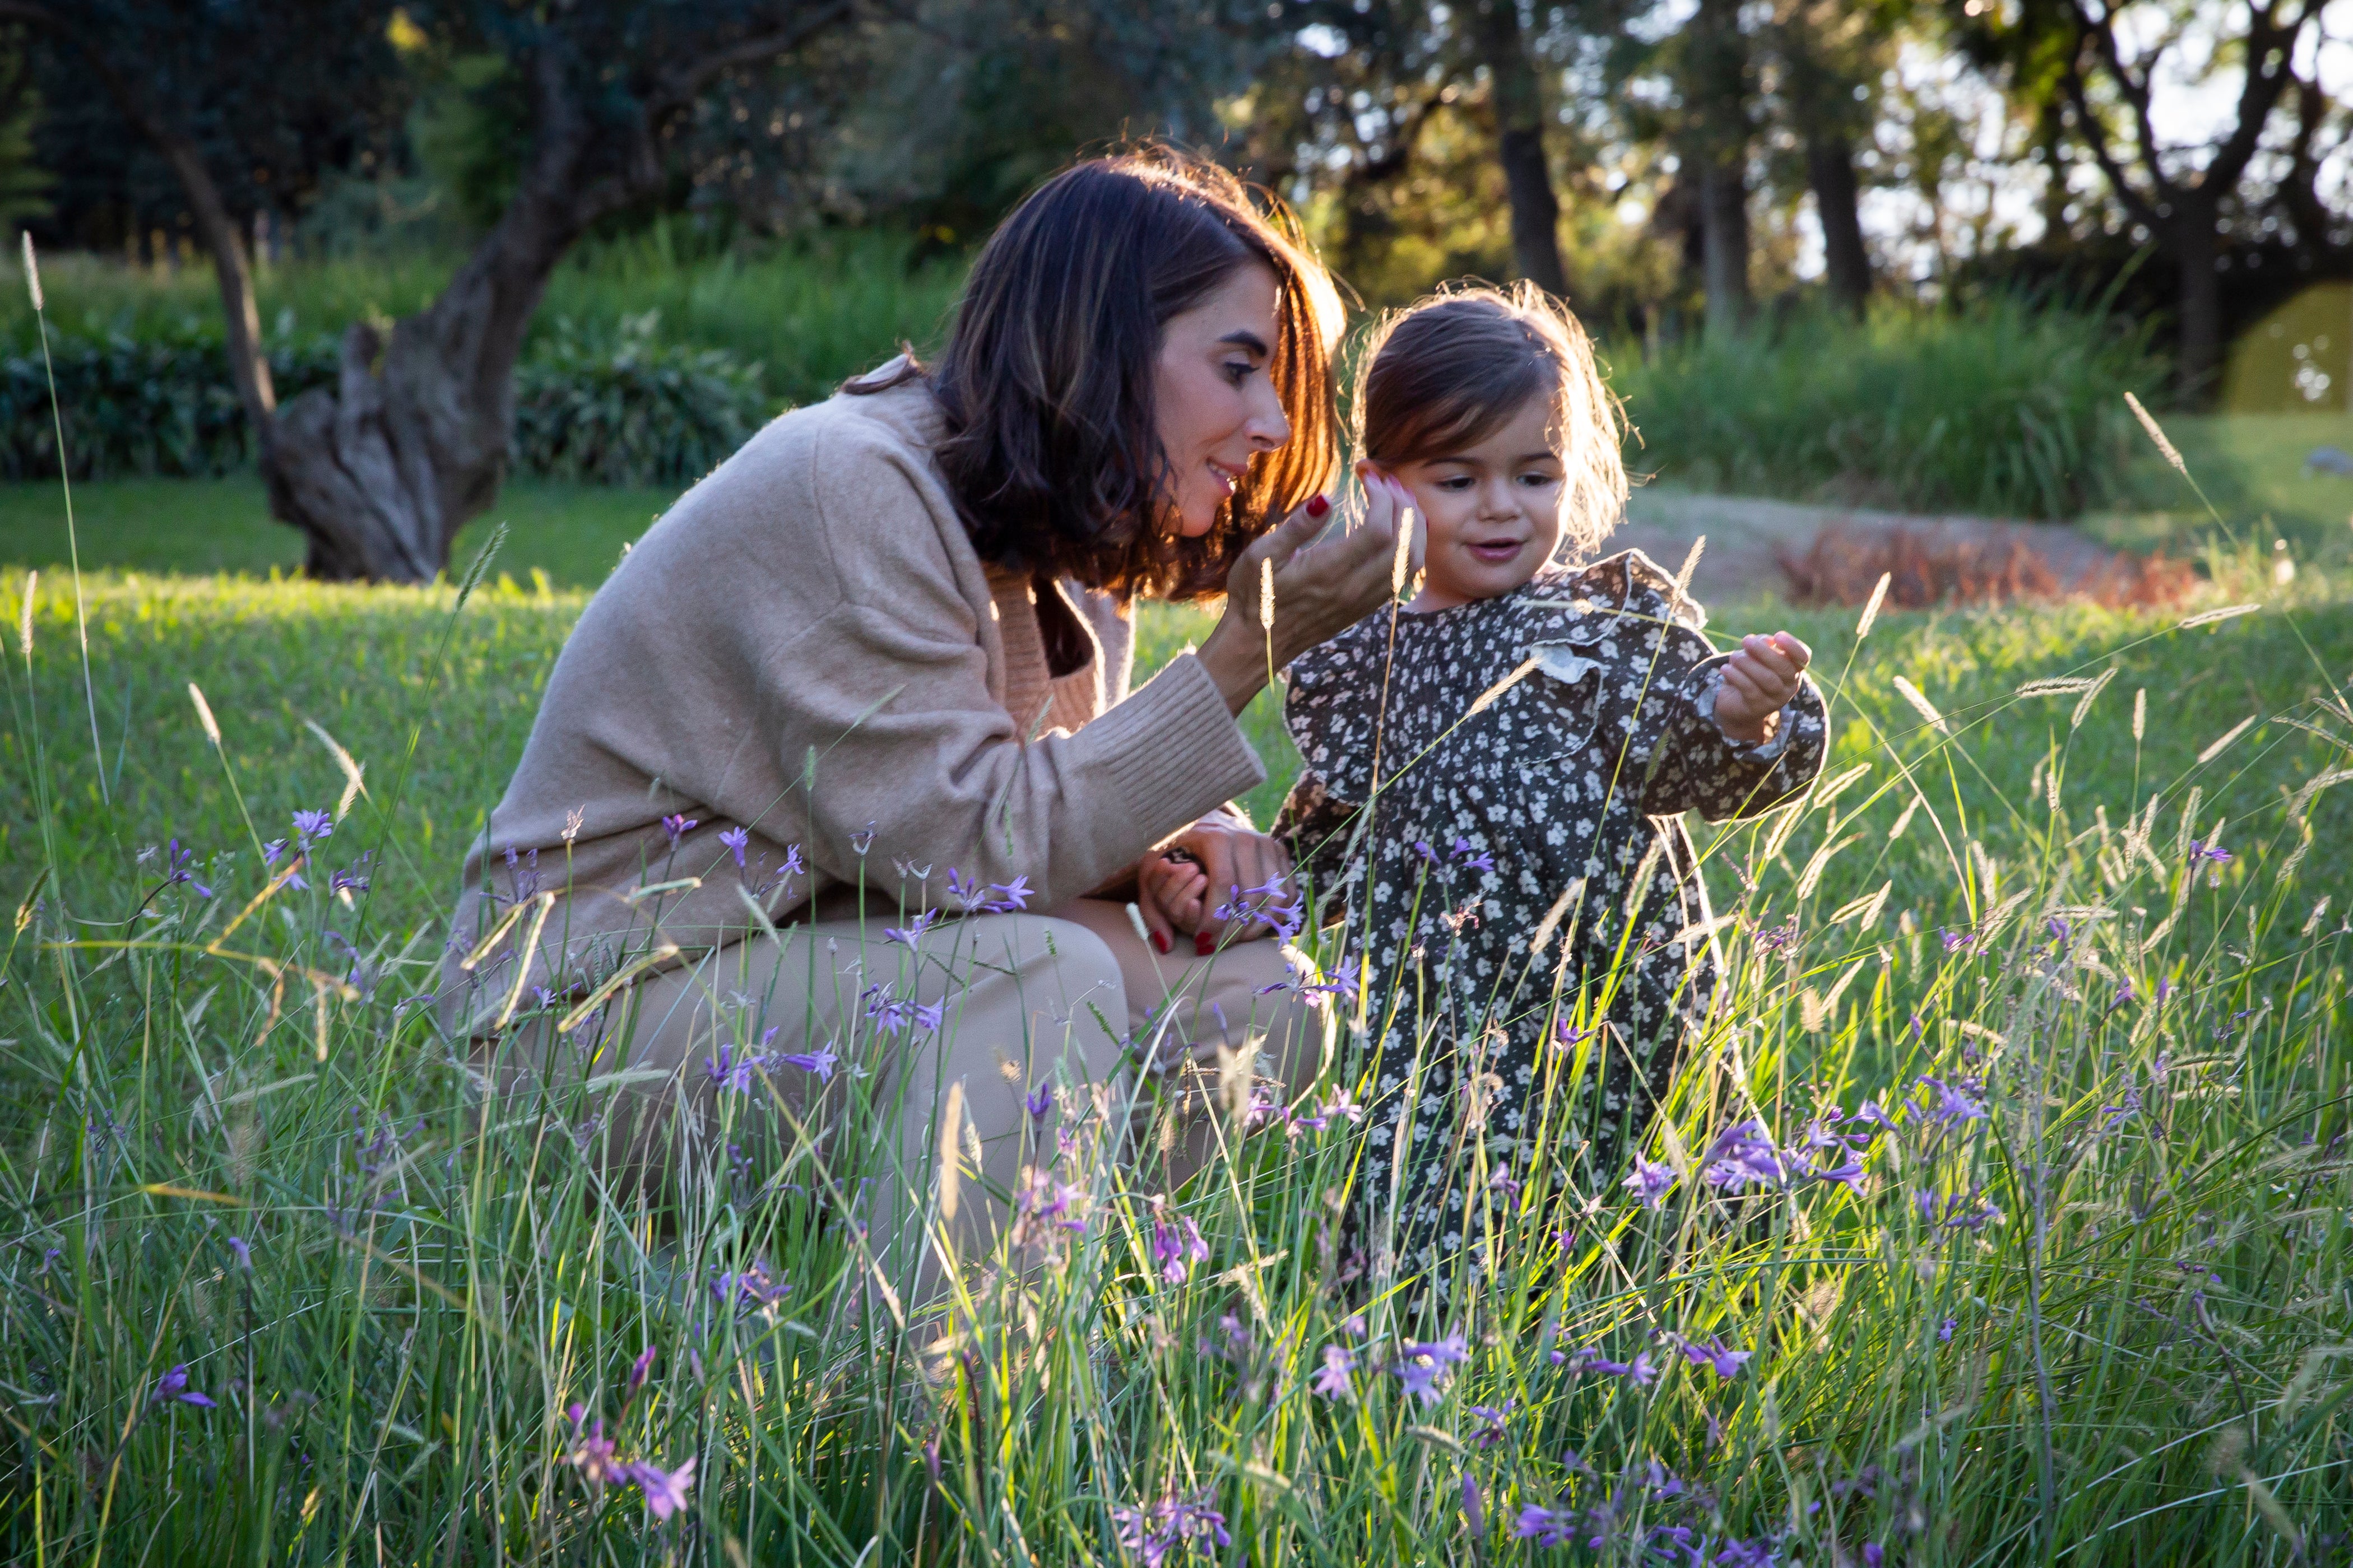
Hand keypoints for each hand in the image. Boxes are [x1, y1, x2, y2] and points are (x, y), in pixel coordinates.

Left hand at [1133, 815, 1293, 953]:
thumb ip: (1153, 908)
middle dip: (1234, 929)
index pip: (1224, 884)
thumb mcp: (1154, 871)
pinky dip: (1275, 917)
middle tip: (1218, 946)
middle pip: (1250, 895)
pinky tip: (1253, 927)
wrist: (1209, 822)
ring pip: (1272, 898)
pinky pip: (1286, 894)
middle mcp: (1246, 838)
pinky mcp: (1280, 853)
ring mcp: (1268, 844)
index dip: (1215, 918)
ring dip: (1255, 927)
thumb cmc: (1178, 850)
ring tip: (1235, 939)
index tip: (1202, 940)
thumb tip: (1165, 945)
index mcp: (1216, 838)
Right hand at [1196, 481, 1415, 714]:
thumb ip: (1297, 528)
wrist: (1256, 645)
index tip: (1366, 476)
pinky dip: (1411, 548)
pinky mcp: (1365, 608)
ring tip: (1400, 501)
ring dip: (1414, 527)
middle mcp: (1354, 589)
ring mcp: (1363, 602)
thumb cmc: (1253, 597)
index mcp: (1328, 572)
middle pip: (1404, 544)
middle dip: (1403, 505)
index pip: (1378, 530)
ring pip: (1411, 562)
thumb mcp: (1261, 556)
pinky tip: (1400, 529)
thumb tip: (1326, 498)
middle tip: (1387, 482)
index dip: (1381, 497)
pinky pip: (1404, 577)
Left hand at [1714, 631, 1812, 742]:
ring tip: (1733, 656)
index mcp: (1793, 670)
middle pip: (1784, 668)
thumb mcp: (1755, 656)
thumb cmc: (1749, 673)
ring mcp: (1775, 700)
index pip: (1803, 657)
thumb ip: (1762, 645)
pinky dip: (1736, 676)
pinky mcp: (1758, 708)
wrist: (1736, 705)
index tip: (1777, 636)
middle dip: (1764, 652)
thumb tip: (1765, 641)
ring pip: (1767, 679)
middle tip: (1746, 641)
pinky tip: (1726, 669)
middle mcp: (1789, 686)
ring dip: (1748, 664)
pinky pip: (1750, 690)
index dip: (1793, 646)